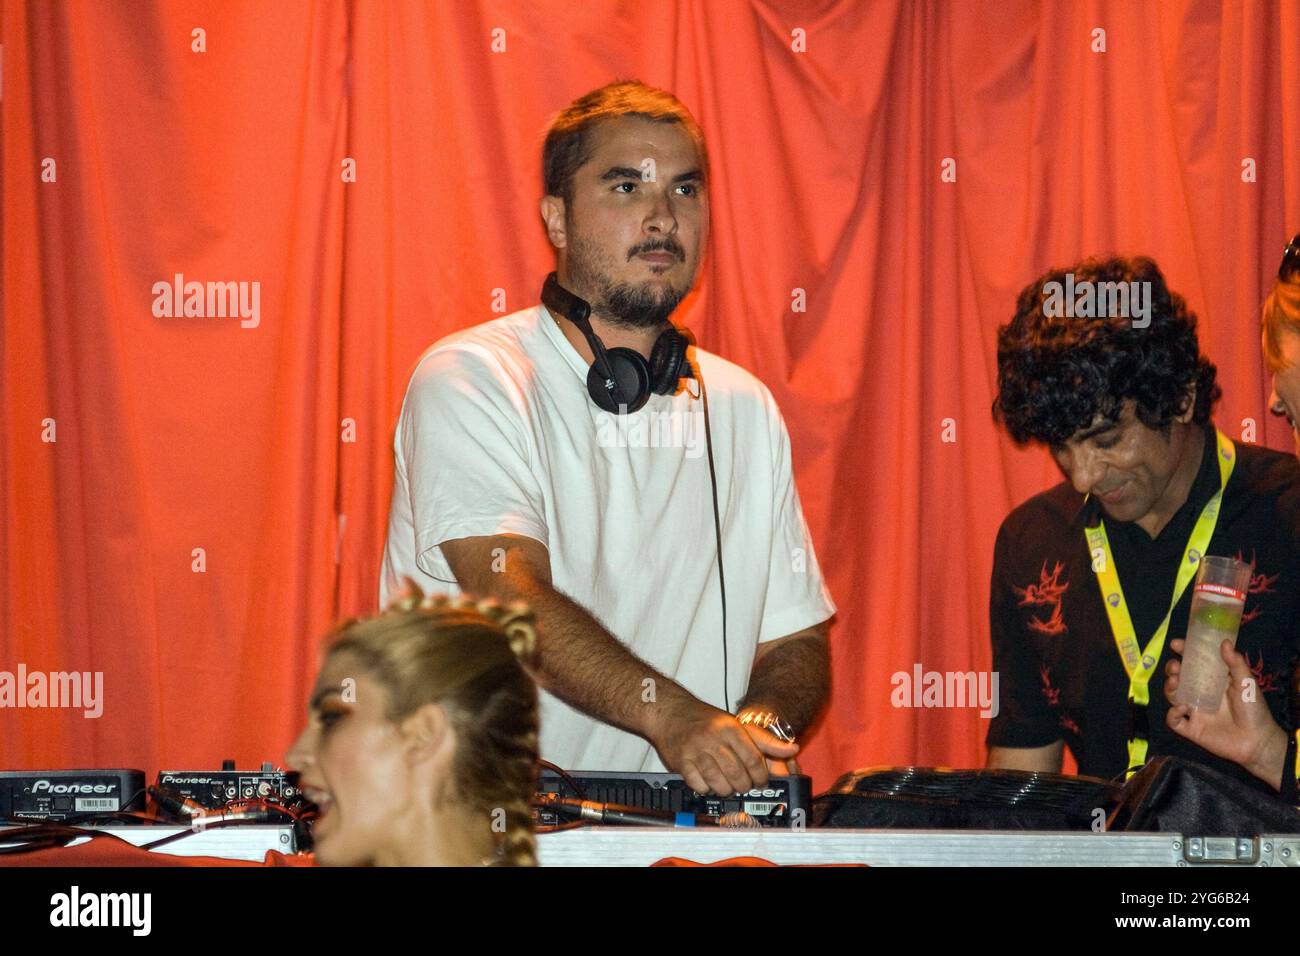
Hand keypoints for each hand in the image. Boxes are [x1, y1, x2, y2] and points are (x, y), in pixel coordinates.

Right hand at [648, 696, 799, 794]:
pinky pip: (700, 786)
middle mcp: (713, 739)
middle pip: (738, 775)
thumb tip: (793, 749)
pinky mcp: (681, 763)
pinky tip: (708, 780)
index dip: (761, 776)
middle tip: (744, 784)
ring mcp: (696, 751)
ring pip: (720, 784)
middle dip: (745, 786)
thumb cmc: (706, 721)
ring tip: (727, 784)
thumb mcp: (737, 725)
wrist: (670, 712)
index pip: (753, 759)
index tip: (761, 781)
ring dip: (727, 789)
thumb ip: (764, 741)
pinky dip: (707, 788)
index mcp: (730, 728)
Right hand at [1164, 637, 1287, 784]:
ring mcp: (1194, 712)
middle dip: (1172, 669)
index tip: (1177, 644)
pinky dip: (1172, 713)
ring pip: (1172, 696)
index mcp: (1212, 681)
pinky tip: (1183, 708)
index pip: (1193, 663)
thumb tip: (1224, 642)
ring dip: (1169, 687)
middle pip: (1178, 678)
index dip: (1183, 653)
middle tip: (1175, 666)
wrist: (1257, 741)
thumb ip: (1235, 663)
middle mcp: (1200, 694)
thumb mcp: (1247, 683)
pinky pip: (1173, 721)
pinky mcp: (1191, 729)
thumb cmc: (1254, 710)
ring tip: (1175, 682)